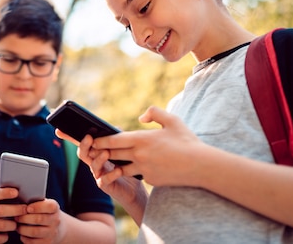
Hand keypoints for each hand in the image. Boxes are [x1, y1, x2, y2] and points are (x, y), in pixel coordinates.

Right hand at [0, 188, 26, 243]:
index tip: (16, 192)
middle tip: (25, 210)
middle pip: (1, 210)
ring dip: (12, 225)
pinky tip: (5, 234)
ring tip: (15, 224)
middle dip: (16, 210)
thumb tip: (21, 197)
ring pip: (1, 225)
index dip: (5, 193)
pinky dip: (4, 237)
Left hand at [15, 199, 62, 243]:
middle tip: (16, 217)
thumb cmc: (45, 213)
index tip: (27, 208)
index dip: (37, 207)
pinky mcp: (47, 243)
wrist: (58, 228)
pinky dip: (25, 238)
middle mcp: (55, 221)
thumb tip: (18, 201)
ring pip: (34, 232)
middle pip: (39, 219)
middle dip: (24, 218)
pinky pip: (33, 242)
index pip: (49, 206)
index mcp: (54, 208)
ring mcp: (52, 233)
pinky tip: (22, 234)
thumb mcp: (44, 204)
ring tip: (17, 226)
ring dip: (22, 229)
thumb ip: (35, 201)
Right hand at [56, 130, 139, 205]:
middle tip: (89, 137)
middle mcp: (94, 163)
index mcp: (95, 153)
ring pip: (93, 166)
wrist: (133, 190)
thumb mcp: (122, 151)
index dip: (69, 137)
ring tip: (106, 153)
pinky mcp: (106, 186)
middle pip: (83, 153)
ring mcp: (98, 175)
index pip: (81, 143)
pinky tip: (119, 170)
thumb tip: (115, 128)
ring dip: (99, 159)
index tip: (59, 130)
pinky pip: (105, 180)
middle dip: (84, 145)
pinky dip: (111, 175)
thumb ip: (117, 140)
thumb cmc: (126, 168)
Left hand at [92, 106, 206, 186]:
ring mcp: (144, 169)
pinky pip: (138, 175)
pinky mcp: (151, 179)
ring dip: (114, 165)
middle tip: (91, 151)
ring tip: (106, 163)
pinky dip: (134, 171)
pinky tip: (132, 169)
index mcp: (142, 139)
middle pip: (114, 154)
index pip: (114, 140)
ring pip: (122, 168)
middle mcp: (140, 155)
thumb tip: (141, 117)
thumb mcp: (172, 120)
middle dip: (101, 152)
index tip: (91, 139)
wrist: (201, 166)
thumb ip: (154, 113)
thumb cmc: (187, 141)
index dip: (101, 140)